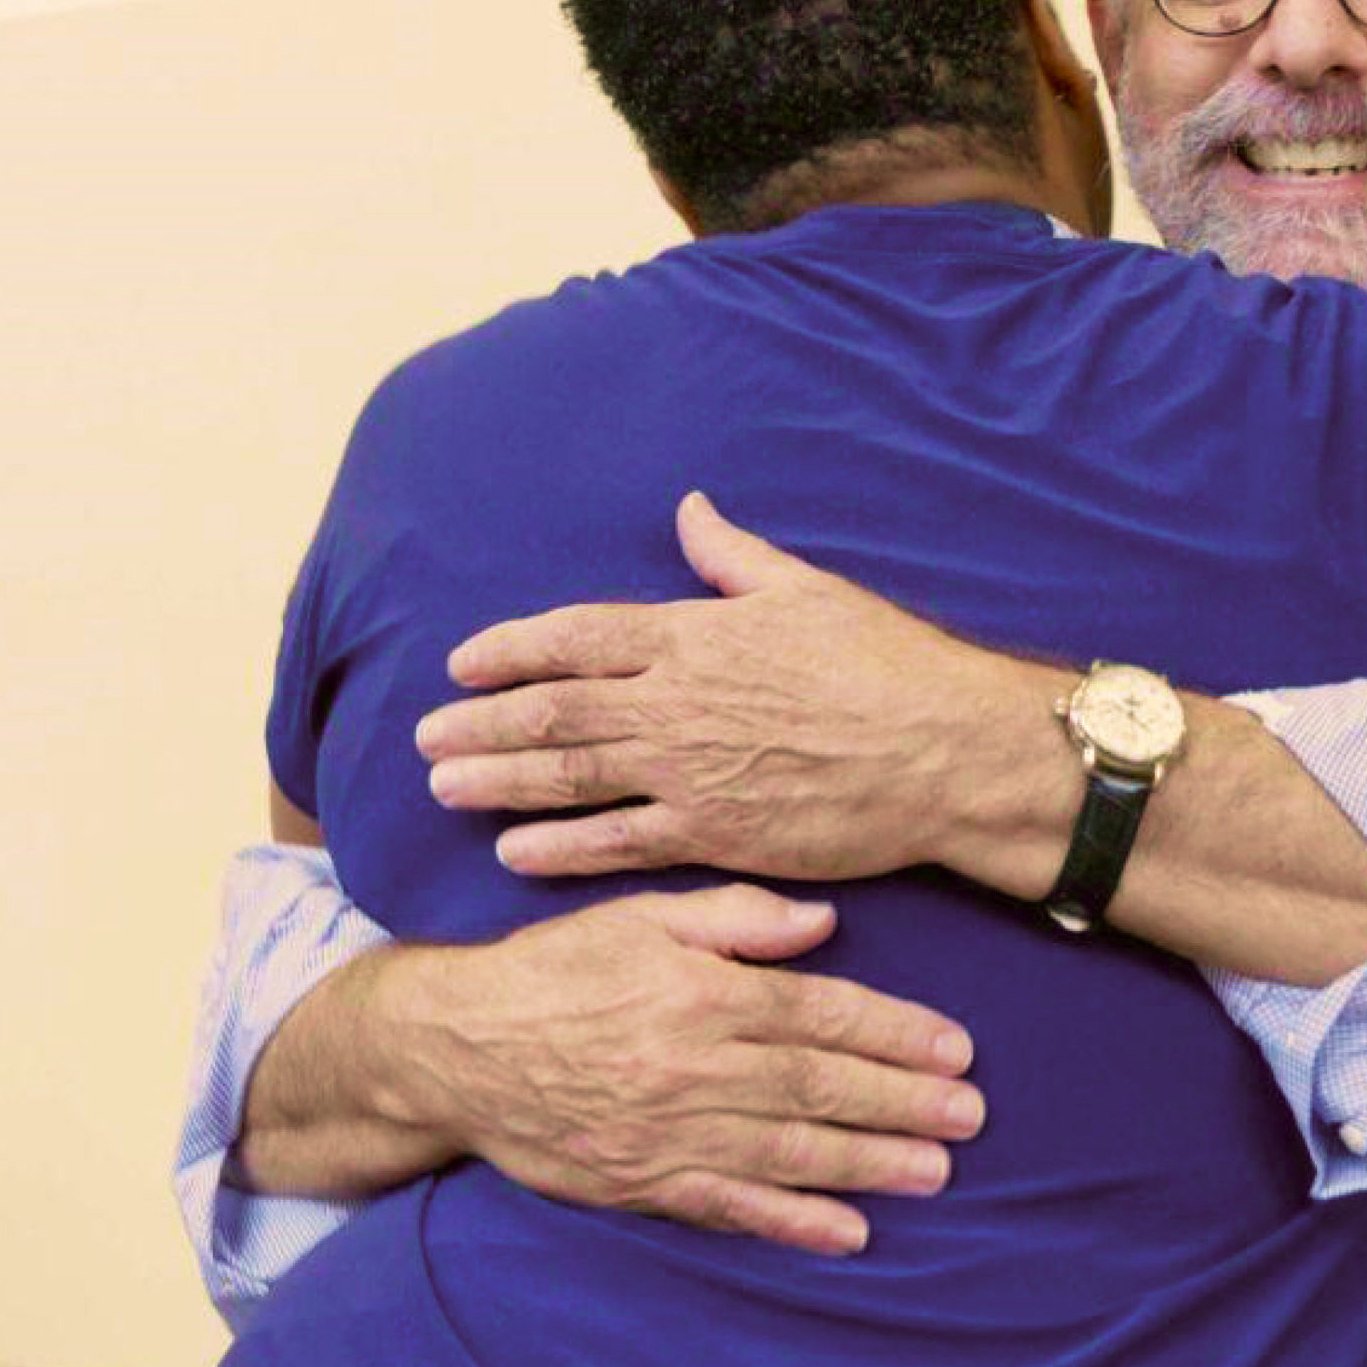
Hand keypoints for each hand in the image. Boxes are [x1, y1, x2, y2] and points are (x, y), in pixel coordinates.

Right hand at [384, 883, 982, 1253]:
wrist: (455, 1048)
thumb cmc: (555, 969)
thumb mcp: (639, 915)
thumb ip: (733, 916)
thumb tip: (824, 922)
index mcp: (699, 994)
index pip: (819, 1015)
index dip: (895, 1034)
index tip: (956, 1049)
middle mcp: (692, 1067)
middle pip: (817, 1087)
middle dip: (903, 1103)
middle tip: (973, 1116)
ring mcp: (668, 1134)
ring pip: (787, 1152)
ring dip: (869, 1165)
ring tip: (937, 1171)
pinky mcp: (641, 1184)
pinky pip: (730, 1208)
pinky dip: (793, 1223)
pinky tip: (850, 1232)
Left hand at [416, 491, 1050, 883]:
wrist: (943, 749)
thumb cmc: (886, 663)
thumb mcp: (807, 588)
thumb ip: (733, 557)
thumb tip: (689, 512)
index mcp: (693, 634)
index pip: (575, 636)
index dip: (510, 648)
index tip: (462, 661)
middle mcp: (675, 701)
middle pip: (552, 709)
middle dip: (480, 721)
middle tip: (424, 736)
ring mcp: (689, 771)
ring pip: (568, 775)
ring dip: (498, 781)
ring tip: (444, 788)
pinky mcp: (716, 834)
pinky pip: (617, 843)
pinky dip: (560, 848)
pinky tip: (515, 854)